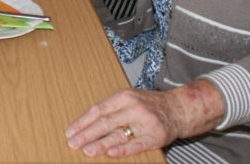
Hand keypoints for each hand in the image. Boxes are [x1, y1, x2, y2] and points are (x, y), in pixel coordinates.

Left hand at [65, 81, 224, 157]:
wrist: (179, 108)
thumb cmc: (150, 104)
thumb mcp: (129, 98)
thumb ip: (111, 108)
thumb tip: (86, 123)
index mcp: (124, 96)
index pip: (98, 110)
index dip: (82, 122)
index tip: (70, 132)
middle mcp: (134, 108)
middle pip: (105, 122)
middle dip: (87, 134)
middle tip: (73, 143)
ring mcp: (145, 122)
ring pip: (118, 134)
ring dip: (100, 143)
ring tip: (87, 150)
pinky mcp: (156, 136)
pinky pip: (136, 145)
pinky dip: (122, 149)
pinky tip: (110, 153)